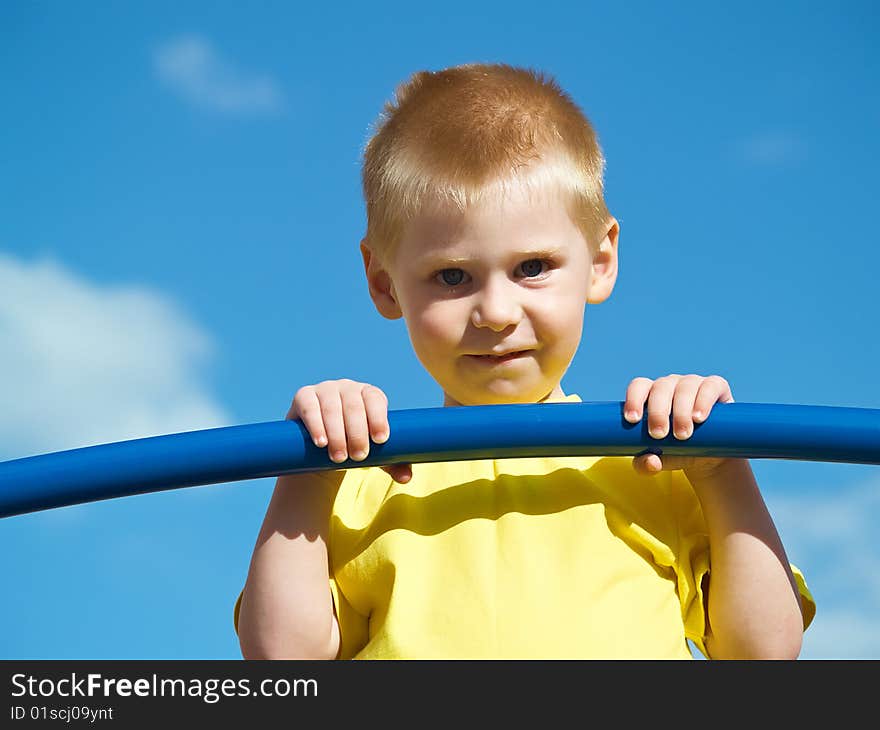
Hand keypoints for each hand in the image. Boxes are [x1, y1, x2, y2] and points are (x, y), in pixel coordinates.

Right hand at [288, 379, 412, 483]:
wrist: (320, 446)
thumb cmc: (354, 445)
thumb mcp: (374, 454)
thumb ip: (393, 464)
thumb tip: (406, 478)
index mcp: (368, 394)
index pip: (375, 399)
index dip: (379, 417)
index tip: (380, 440)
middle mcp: (348, 388)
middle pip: (354, 406)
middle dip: (358, 433)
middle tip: (359, 457)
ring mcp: (325, 389)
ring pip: (332, 408)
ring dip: (337, 434)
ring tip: (340, 458)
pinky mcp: (304, 396)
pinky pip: (310, 407)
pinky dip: (316, 425)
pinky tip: (321, 442)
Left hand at [624, 374, 735, 480]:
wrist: (710, 454)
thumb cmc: (676, 451)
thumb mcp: (660, 460)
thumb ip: (647, 465)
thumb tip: (651, 463)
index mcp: (651, 395)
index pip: (639, 386)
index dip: (634, 399)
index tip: (633, 420)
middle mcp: (671, 385)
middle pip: (660, 387)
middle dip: (657, 412)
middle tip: (659, 434)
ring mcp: (694, 383)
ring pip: (684, 387)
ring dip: (681, 410)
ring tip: (682, 434)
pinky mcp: (716, 387)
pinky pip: (710, 386)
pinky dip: (703, 400)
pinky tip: (699, 417)